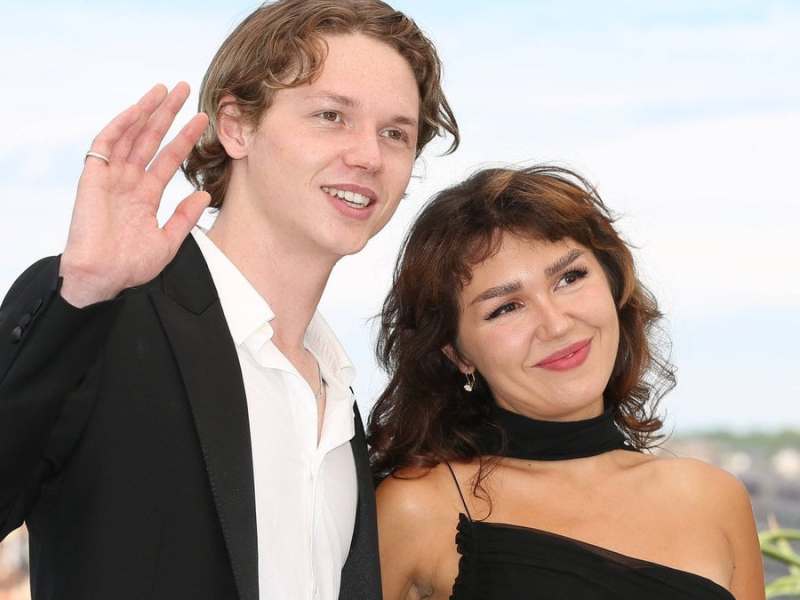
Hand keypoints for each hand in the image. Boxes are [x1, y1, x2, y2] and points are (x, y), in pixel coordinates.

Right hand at [60, 83, 210, 307]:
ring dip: (146, 112)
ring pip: (131, 135)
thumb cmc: (130, 266)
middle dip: (167, 114)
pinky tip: (137, 110)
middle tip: (184, 88)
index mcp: (146, 196)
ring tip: (164, 90)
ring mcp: (111, 177)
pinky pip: (106, 145)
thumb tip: (205, 194)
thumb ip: (184, 217)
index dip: (185, 139)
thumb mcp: (168, 242)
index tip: (203, 120)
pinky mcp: (93, 177)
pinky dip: (121, 126)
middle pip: (151, 139)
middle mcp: (129, 182)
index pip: (169, 159)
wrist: (102, 277)